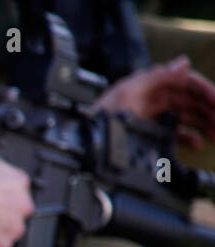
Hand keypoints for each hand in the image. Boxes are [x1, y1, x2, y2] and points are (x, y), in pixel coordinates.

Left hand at [95, 56, 214, 149]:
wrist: (84, 142)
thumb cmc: (101, 115)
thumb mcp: (128, 93)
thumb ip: (157, 77)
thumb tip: (183, 62)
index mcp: (150, 83)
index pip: (186, 82)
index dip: (205, 90)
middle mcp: (153, 96)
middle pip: (190, 99)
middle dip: (208, 109)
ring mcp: (152, 114)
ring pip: (185, 115)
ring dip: (203, 122)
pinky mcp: (148, 131)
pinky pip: (174, 131)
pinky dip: (187, 136)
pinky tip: (197, 142)